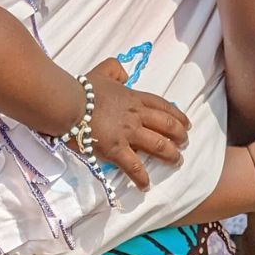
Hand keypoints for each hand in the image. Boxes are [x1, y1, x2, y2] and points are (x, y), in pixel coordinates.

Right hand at [79, 58, 188, 189]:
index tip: (186, 123)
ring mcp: (128, 133)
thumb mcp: (103, 70)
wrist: (68, 103)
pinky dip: (142, 177)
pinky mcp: (116, 150)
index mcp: (133, 97)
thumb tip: (125, 76)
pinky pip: (134, 166)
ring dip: (171, 154)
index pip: (162, 106)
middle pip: (166, 125)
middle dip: (180, 135)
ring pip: (158, 145)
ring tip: (177, 161)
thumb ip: (116, 69)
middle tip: (185, 142)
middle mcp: (136, 115)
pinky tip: (146, 185)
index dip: (177, 115)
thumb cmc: (83, 88)